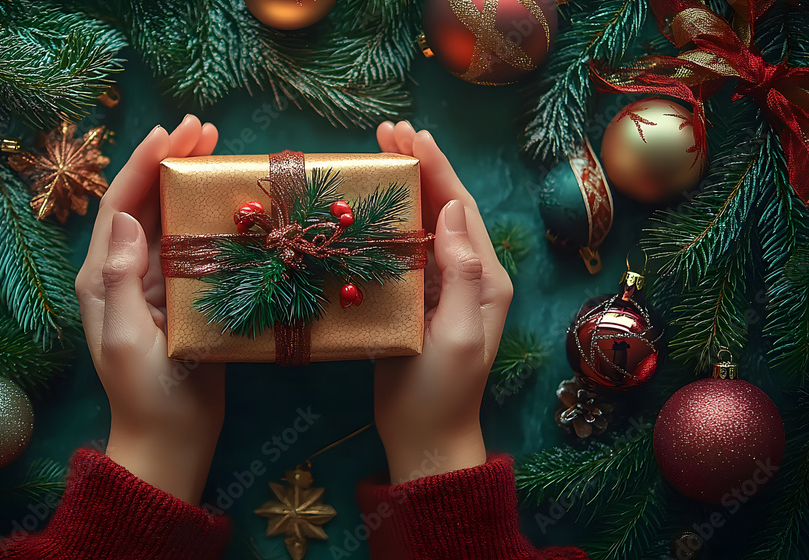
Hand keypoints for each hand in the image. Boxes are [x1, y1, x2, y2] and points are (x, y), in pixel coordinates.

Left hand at [75, 115, 223, 504]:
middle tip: (203, 128)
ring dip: (189, 181)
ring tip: (216, 148)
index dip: (144, 164)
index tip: (172, 133)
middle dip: (170, 161)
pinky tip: (229, 198)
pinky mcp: (181, 295)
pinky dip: (207, 215)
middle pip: (145, 202)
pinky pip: (192, 244)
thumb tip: (124, 217)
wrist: (171, 440)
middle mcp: (124, 271)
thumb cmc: (147, 396)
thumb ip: (119, 278)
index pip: (120, 206)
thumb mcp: (127, 340)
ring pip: (169, 217)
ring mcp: (153, 282)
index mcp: (101, 277)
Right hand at [373, 121, 512, 483]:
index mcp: (486, 279)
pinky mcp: (417, 299)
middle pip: (444, 207)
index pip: (459, 209)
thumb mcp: (459, 334)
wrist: (425, 436)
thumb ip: (463, 273)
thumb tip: (448, 211)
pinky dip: (392, 218)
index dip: (436, 168)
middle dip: (421, 165)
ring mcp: (442, 286)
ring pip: (424, 223)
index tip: (410, 135)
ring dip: (406, 185)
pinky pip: (407, 247)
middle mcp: (469, 275)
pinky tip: (372, 203)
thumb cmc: (442, 392)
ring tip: (381, 151)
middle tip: (388, 131)